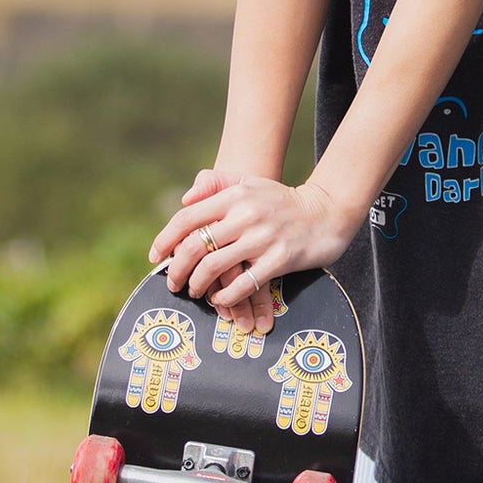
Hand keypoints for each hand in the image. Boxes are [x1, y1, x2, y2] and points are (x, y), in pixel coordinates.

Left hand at [149, 169, 355, 321]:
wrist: (326, 211)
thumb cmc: (282, 200)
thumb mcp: (250, 183)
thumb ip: (216, 185)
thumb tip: (185, 200)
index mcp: (234, 195)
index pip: (187, 217)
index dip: (165, 239)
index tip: (155, 257)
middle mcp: (246, 215)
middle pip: (196, 245)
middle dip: (177, 269)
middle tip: (173, 283)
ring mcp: (263, 237)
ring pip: (215, 267)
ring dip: (198, 284)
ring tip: (195, 292)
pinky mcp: (279, 259)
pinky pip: (243, 283)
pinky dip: (225, 296)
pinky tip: (220, 299)